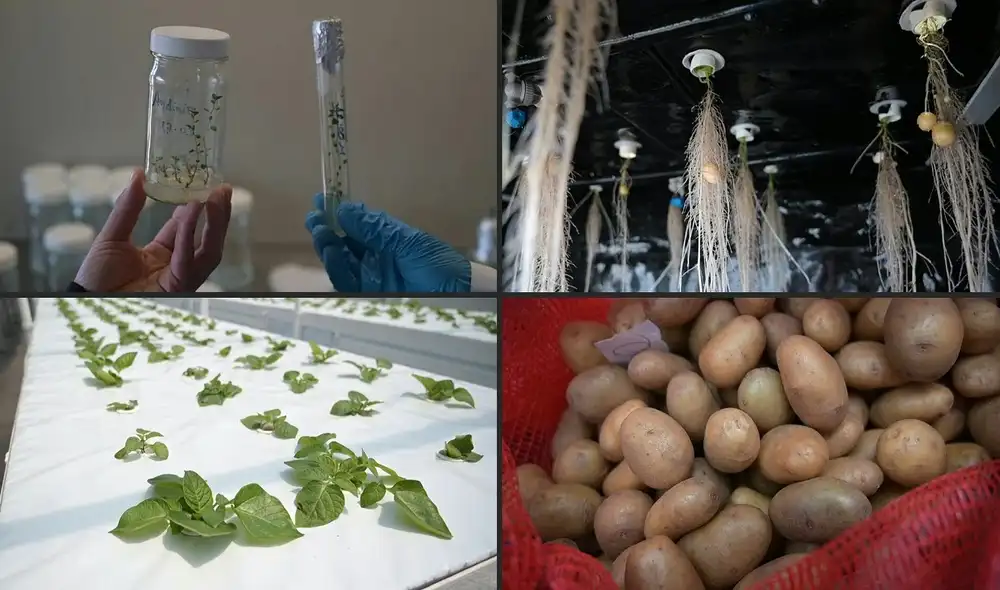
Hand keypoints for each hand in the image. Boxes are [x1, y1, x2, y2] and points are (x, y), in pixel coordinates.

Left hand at [74, 170, 232, 291]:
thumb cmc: (97, 276)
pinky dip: (190, 234)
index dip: (196, 209)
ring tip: (214, 198)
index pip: (186, 229)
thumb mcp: (112, 235)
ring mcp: (179, 278)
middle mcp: (175, 266)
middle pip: (206, 241)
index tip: (202, 187)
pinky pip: (188, 259)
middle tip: (223, 189)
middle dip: (217, 216)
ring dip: (213, 224)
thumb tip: (138, 175)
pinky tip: (192, 212)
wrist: (88, 300)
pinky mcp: (177, 286)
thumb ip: (128, 208)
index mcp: (161, 255)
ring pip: (207, 251)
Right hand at [305, 194, 470, 291]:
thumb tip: (344, 208)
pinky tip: (330, 251)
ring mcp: (371, 277)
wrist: (457, 295)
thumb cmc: (439, 264)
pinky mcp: (369, 295)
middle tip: (315, 217)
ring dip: (327, 247)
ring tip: (320, 231)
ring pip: (340, 262)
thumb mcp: (408, 241)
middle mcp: (375, 257)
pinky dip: (336, 267)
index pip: (355, 226)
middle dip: (326, 229)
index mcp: (386, 241)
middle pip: (342, 244)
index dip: (337, 213)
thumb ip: (375, 228)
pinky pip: (346, 282)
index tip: (321, 199)